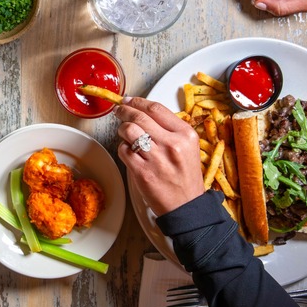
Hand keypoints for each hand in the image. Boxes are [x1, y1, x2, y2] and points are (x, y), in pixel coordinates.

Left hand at [114, 98, 203, 215]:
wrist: (186, 206)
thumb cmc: (185, 177)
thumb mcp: (188, 148)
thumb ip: (170, 130)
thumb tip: (144, 113)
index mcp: (185, 135)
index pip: (156, 109)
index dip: (138, 102)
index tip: (129, 100)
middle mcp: (172, 144)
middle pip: (139, 117)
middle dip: (124, 111)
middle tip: (118, 110)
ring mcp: (156, 158)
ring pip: (129, 131)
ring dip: (122, 129)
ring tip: (124, 132)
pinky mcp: (142, 172)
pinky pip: (123, 151)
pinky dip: (122, 149)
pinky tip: (129, 152)